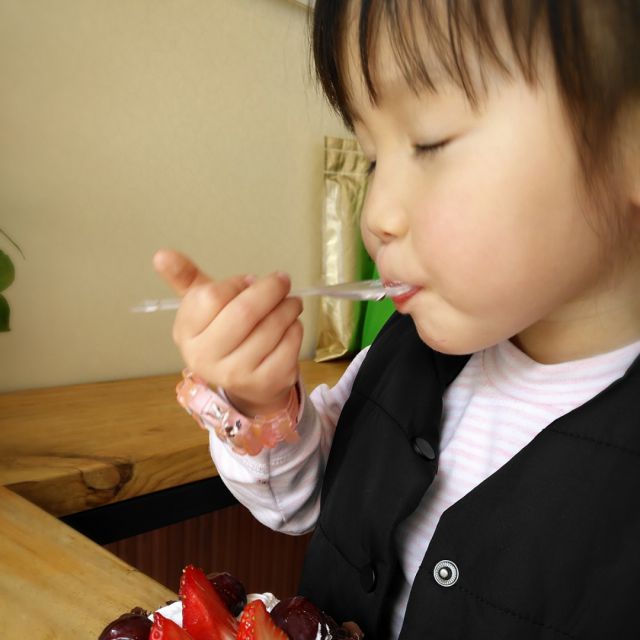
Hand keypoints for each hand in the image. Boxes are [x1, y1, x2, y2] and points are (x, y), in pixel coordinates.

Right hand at [153, 249, 303, 415]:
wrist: (247, 381)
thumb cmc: (225, 333)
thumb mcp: (202, 306)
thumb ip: (184, 278)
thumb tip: (161, 255)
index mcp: (186, 333)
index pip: (212, 296)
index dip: (236, 284)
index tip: (248, 281)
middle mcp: (205, 358)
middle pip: (244, 312)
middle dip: (270, 290)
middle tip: (283, 281)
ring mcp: (236, 374)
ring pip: (271, 327)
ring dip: (288, 307)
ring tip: (290, 302)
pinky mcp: (266, 383)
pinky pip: (289, 344)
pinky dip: (295, 329)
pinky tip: (290, 326)